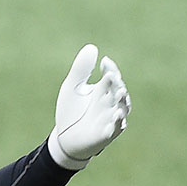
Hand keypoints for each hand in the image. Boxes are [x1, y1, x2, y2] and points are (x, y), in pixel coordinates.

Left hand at [48, 44, 131, 169]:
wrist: (65, 138)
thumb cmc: (72, 111)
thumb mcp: (72, 88)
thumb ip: (81, 69)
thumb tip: (92, 47)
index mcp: (103, 90)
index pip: (112, 77)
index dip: (110, 69)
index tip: (105, 62)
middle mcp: (110, 103)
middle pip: (118, 91)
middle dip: (116, 84)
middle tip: (111, 76)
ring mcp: (111, 118)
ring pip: (122, 108)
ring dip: (121, 100)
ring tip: (119, 92)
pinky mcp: (107, 134)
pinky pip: (116, 127)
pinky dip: (118, 121)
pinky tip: (116, 114)